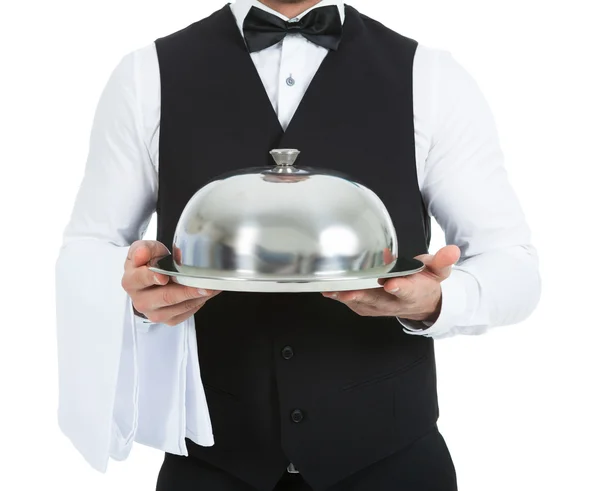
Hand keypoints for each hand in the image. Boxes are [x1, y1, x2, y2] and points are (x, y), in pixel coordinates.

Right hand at [121, 240, 220, 325]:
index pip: (141, 279)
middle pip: (165, 297)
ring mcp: (154, 313)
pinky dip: (198, 303)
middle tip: (204, 286)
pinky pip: (185, 314)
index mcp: (131, 281)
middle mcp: (140, 300)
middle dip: (187, 291)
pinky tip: (206, 294)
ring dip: (197, 297)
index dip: (152, 278)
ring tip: (212, 287)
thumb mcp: (145, 250)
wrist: (151, 278)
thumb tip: (142, 254)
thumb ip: (143, 249)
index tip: (164, 277)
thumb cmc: (148, 263)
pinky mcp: (168, 319)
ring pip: (179, 308)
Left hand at [322, 245, 460, 322]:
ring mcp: (382, 307)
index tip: (391, 284)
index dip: (399, 288)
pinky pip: (355, 305)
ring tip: (333, 290)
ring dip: (348, 298)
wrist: (423, 305)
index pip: (407, 290)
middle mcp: (396, 302)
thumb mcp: (439, 271)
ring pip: (363, 304)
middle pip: (379, 300)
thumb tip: (452, 250)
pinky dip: (341, 298)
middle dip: (364, 296)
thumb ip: (443, 261)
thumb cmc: (426, 283)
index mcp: (414, 292)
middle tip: (349, 291)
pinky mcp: (370, 308)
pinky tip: (330, 290)